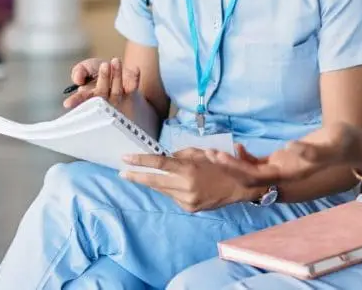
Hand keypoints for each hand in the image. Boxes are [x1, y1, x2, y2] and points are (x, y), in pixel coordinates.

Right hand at [62, 57, 140, 112]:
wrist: (118, 72)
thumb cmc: (98, 71)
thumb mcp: (87, 68)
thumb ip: (80, 71)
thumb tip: (78, 79)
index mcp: (89, 96)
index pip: (81, 100)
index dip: (75, 101)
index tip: (68, 103)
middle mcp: (103, 100)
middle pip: (101, 93)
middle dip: (103, 79)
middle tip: (104, 65)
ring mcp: (117, 99)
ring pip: (116, 90)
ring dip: (117, 75)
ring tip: (115, 60)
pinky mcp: (130, 93)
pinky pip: (132, 87)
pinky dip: (134, 78)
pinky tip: (135, 69)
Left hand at [121, 149, 259, 212]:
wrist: (239, 187)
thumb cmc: (220, 165)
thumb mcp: (201, 153)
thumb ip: (180, 155)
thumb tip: (163, 158)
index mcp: (189, 169)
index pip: (159, 164)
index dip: (141, 161)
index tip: (126, 158)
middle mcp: (186, 186)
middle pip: (155, 181)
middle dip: (137, 176)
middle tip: (123, 172)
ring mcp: (187, 200)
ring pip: (163, 190)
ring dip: (154, 182)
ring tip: (144, 176)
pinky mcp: (190, 208)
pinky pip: (173, 197)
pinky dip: (170, 190)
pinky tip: (174, 185)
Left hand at [211, 123, 361, 185]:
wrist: (354, 145)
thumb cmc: (343, 144)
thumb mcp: (331, 144)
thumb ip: (312, 151)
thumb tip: (290, 149)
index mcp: (290, 173)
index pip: (256, 177)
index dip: (236, 169)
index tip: (219, 157)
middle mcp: (283, 175)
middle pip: (248, 177)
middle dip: (227, 168)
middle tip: (208, 153)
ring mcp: (282, 169)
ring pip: (251, 172)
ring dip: (232, 164)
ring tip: (214, 152)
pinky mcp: (283, 161)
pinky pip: (259, 164)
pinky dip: (245, 158)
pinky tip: (237, 147)